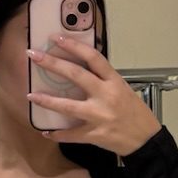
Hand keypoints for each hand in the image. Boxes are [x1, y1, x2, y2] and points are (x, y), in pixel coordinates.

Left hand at [25, 33, 162, 156]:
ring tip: (31, 95)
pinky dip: (57, 134)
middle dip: (52, 63)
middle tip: (33, 55)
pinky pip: (71, 134)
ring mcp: (99, 116)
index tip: (56, 38)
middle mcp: (106, 95)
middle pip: (76, 75)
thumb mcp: (123, 90)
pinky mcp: (95, 134)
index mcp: (114, 82)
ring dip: (47, 100)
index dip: (74, 46)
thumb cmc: (135, 113)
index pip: (93, 57)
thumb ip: (103, 81)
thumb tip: (80, 70)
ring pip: (68, 106)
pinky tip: (45, 131)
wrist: (146, 140)